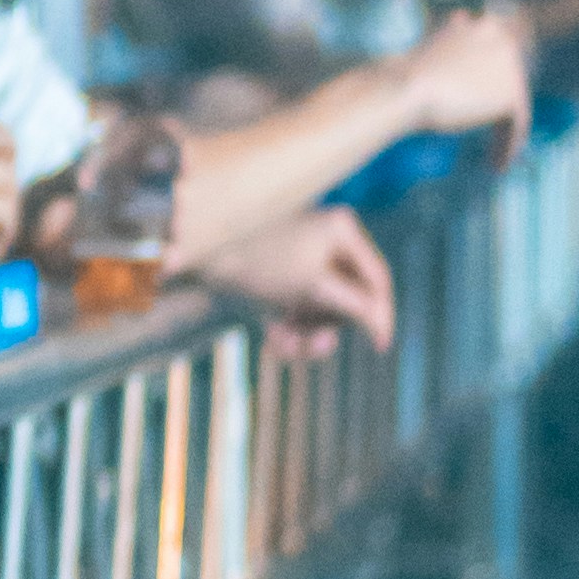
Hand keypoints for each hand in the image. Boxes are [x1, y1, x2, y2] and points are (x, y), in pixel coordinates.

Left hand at [204, 203, 397, 349]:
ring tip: (283, 343)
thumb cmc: (259, 259)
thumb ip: (355, 306)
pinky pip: (298, 314)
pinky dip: (289, 330)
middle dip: (328, 327)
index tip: (379, 349)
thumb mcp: (314, 285)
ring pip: (321, 313)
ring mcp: (303, 263)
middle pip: (349, 301)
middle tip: (311, 344)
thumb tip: (382, 328)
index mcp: (343, 230)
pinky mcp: (281, 282)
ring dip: (305, 335)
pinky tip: (272, 340)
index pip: (376, 279)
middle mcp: (327, 242)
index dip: (380, 314)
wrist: (195, 251)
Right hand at [404, 1, 532, 153]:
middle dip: (501, 107)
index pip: (498, 55)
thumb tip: (456, 50)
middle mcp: (500, 40)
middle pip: (510, 79)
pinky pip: (518, 124)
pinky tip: (497, 165)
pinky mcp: (513, 92)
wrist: (403, 89)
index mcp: (479, 26)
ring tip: (492, 158)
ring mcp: (510, 65)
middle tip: (495, 136)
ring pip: (513, 104)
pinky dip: (509, 146)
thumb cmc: (400, 79)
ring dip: (505, 132)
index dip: (492, 82)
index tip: (480, 104)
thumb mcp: (427, 59)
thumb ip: (451, 59)